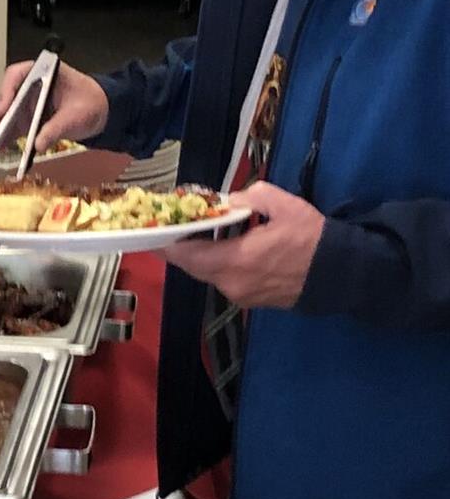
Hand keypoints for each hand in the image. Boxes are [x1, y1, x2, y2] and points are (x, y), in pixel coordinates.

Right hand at [0, 61, 108, 153]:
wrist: (99, 112)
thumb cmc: (90, 103)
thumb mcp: (76, 115)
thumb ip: (57, 127)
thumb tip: (37, 143)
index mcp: (43, 72)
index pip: (17, 75)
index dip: (7, 89)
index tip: (4, 107)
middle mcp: (30, 86)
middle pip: (7, 96)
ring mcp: (27, 103)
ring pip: (6, 114)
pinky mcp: (27, 119)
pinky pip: (12, 128)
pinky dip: (5, 138)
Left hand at [164, 182, 325, 308]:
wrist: (343, 274)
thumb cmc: (313, 239)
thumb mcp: (284, 205)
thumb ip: (251, 197)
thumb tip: (230, 200)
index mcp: (234, 261)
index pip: (185, 255)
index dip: (167, 243)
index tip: (155, 230)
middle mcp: (231, 284)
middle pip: (193, 266)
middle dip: (183, 246)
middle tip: (178, 227)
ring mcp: (241, 296)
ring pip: (210, 274)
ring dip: (203, 255)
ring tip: (202, 232)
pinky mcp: (252, 301)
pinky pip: (226, 280)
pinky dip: (220, 264)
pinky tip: (226, 247)